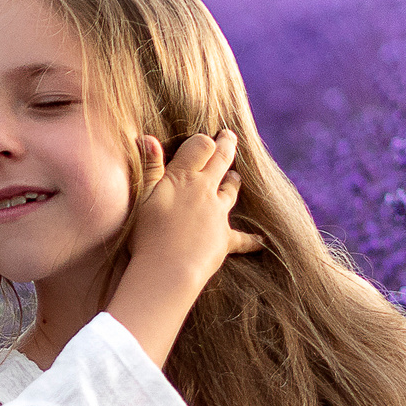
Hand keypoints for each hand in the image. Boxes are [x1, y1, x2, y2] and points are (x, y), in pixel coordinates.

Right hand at [125, 130, 264, 285]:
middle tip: (229, 135)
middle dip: (226, 146)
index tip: (207, 137)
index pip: (202, 146)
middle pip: (221, 161)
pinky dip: (252, 239)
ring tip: (236, 176)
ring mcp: (218, 214)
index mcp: (184, 177)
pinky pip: (243, 239)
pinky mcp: (224, 239)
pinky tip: (262, 240)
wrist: (168, 270)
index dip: (204, 140)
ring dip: (233, 182)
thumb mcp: (142, 197)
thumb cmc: (148, 234)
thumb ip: (149, 167)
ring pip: (231, 191)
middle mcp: (205, 190)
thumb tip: (147, 137)